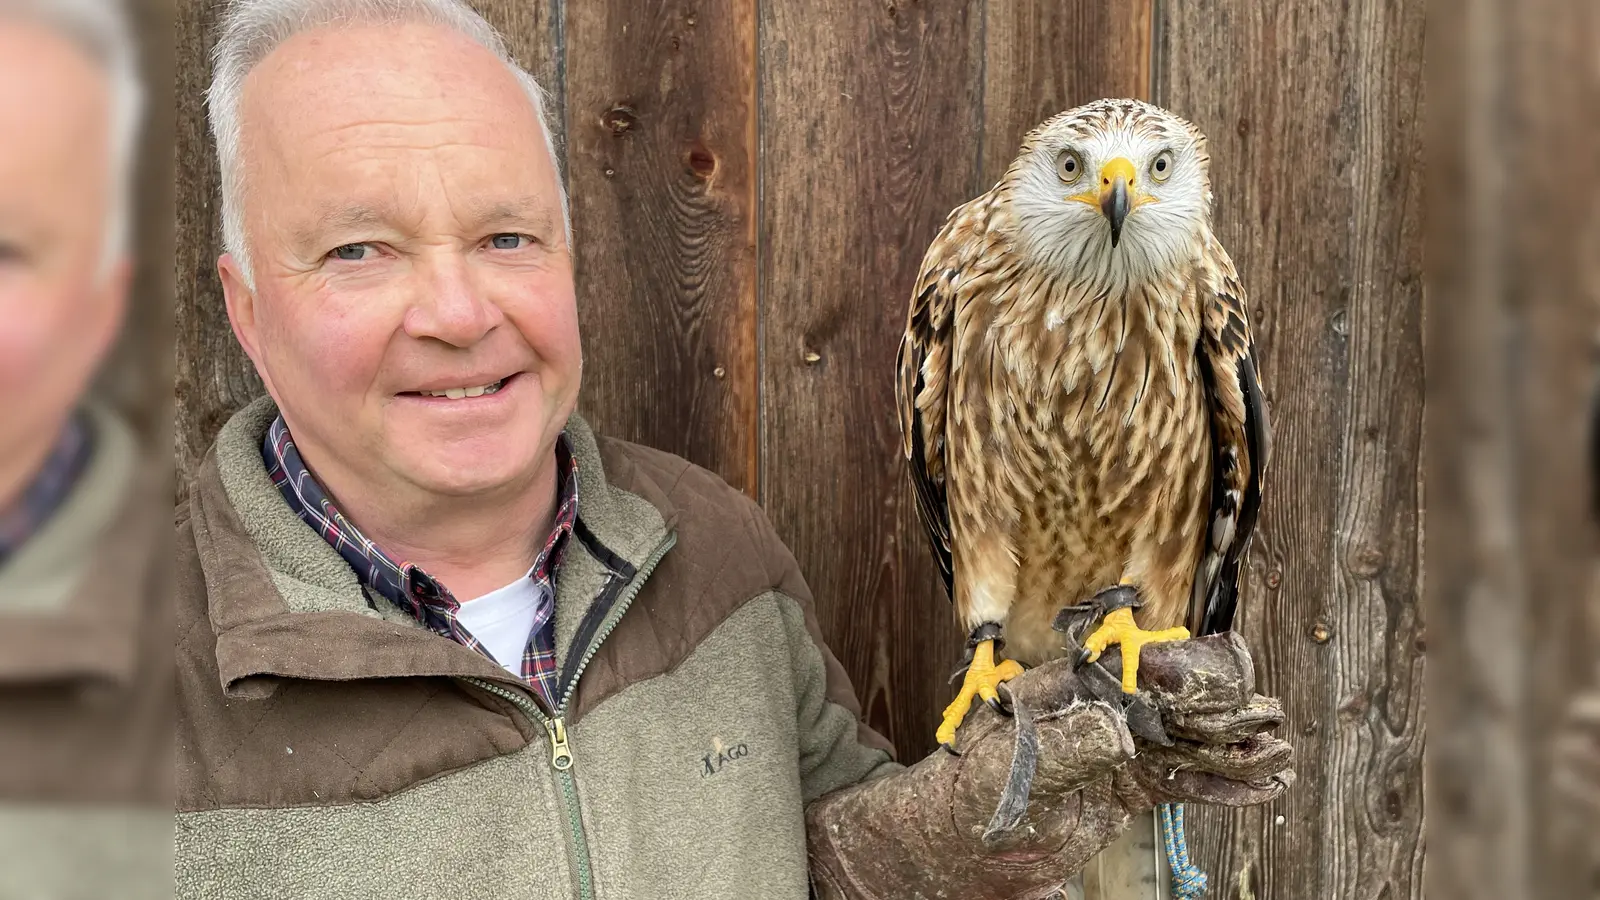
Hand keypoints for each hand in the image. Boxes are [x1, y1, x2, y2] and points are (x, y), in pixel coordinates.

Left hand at [805, 632, 1292, 899]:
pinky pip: (1177, 780)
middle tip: (1262, 716)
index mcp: (1061, 691)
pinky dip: (1216, 783)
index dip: (1176, 672)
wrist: (944, 856)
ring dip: (1228, 747)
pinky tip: (1254, 783)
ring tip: (1275, 751)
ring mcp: (1109, 753)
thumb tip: (1118, 726)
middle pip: (1167, 702)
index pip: (1131, 671)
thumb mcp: (1008, 772)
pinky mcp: (1119, 790)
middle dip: (1216, 708)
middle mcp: (1091, 714)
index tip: (1215, 675)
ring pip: (1181, 742)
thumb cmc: (958, 804)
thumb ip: (1064, 747)